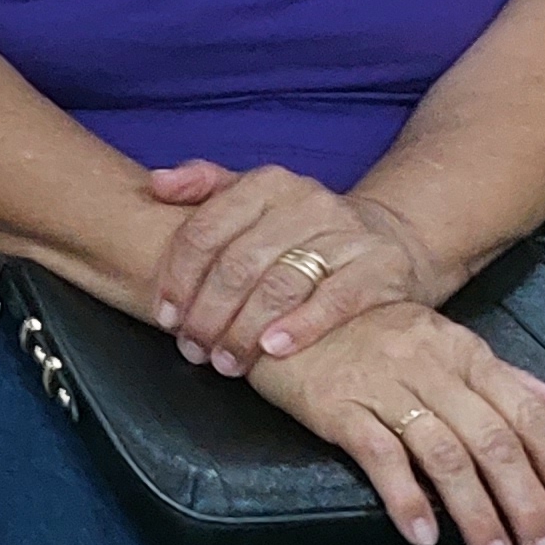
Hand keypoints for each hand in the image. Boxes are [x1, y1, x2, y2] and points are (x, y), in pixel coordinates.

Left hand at [147, 162, 442, 372]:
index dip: (178, 278)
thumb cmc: (300, 230)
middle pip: (240, 263)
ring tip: (226, 361)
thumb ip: (203, 186)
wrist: (387, 240)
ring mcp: (347, 233)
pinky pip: (335, 299)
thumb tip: (156, 183)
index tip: (166, 316)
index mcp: (267, 183)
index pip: (206, 230)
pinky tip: (272, 349)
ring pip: (281, 284)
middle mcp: (308, 201)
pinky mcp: (381, 266)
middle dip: (208, 313)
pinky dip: (300, 326)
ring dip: (244, 329)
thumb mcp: (253, 198)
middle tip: (193, 348)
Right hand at [247, 303, 544, 544]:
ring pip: (444, 455)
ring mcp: (382, 386)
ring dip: (476, 515)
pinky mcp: (335, 405)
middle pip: (493, 441)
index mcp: (466, 353)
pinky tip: (423, 536)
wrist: (285, 304)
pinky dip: (404, 496)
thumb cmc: (372, 333)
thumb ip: (513, 383)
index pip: (530, 416)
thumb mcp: (448, 347)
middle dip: (527, 504)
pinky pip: (378, 454)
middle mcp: (431, 367)